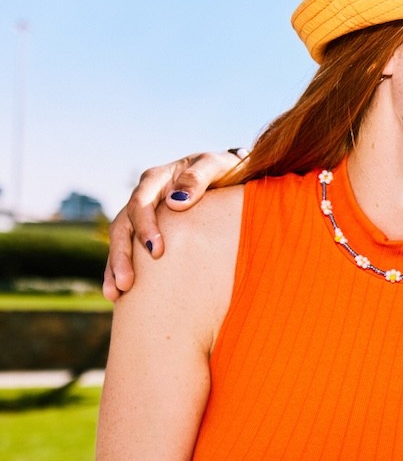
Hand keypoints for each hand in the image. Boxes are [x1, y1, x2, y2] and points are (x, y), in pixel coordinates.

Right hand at [103, 149, 243, 299]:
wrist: (229, 175)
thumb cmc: (224, 169)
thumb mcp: (215, 165)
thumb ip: (197, 178)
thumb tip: (176, 202)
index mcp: (156, 180)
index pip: (141, 203)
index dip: (145, 227)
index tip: (156, 251)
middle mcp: (143, 197)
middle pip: (122, 226)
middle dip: (122, 256)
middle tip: (127, 283)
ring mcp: (142, 216)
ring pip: (120, 242)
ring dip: (115, 267)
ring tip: (116, 294)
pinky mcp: (147, 232)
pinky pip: (129, 252)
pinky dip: (121, 271)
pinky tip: (120, 295)